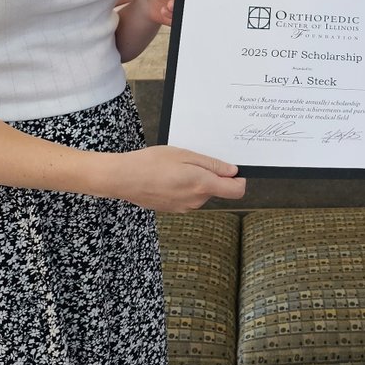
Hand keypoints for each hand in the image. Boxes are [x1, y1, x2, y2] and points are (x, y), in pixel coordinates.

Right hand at [108, 145, 245, 211]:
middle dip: (212, 175)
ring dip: (197, 180)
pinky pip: (189, 197)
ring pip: (202, 192)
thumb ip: (212, 165)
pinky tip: (169, 176)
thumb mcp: (185, 155)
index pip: (236, 191)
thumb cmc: (153, 162)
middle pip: (217, 189)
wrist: (125, 179)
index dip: (239, 180)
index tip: (233, 169)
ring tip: (178, 167)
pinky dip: (185, 186)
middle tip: (194, 159)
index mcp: (203, 185)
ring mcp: (185, 207)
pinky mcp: (174, 209)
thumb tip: (233, 171)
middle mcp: (197, 201)